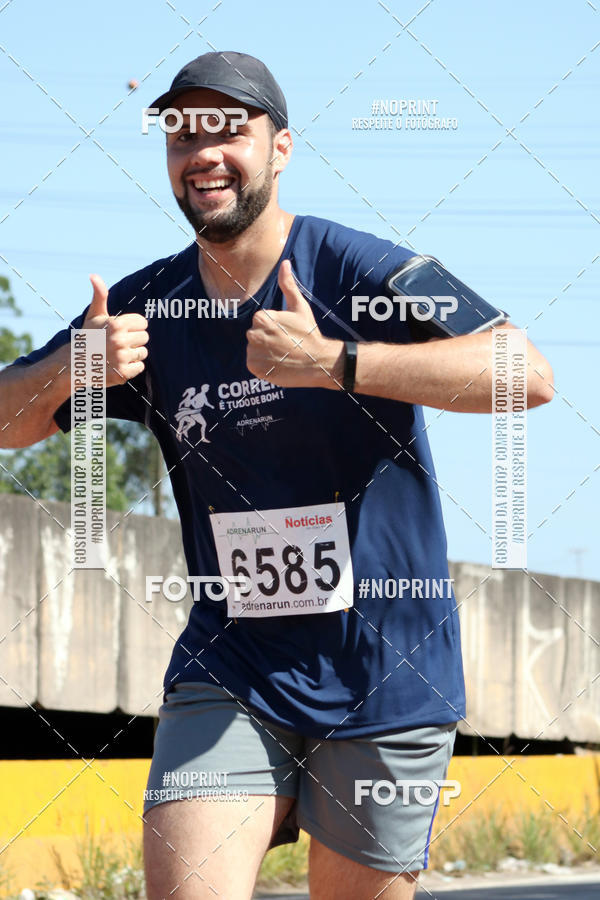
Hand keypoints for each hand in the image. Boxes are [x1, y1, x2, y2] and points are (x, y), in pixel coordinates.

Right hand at [82, 274, 148, 385]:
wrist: (74, 364)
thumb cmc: (88, 337)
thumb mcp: (94, 315)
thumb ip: (100, 295)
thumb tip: (93, 275)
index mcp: (117, 325)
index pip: (143, 323)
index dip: (134, 326)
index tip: (122, 330)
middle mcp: (119, 341)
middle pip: (145, 338)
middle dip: (134, 340)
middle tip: (119, 343)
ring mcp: (121, 358)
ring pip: (143, 353)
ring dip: (133, 354)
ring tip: (118, 354)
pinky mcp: (123, 373)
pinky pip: (140, 367)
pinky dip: (132, 367)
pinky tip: (118, 364)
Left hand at [246, 260, 342, 388]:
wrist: (317, 362)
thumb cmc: (309, 334)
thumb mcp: (299, 307)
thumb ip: (288, 285)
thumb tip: (285, 263)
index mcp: (261, 318)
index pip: (259, 321)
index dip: (274, 326)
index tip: (286, 332)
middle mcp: (254, 335)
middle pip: (255, 335)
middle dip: (268, 339)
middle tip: (286, 344)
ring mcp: (254, 353)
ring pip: (254, 350)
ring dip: (265, 353)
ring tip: (282, 355)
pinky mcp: (255, 369)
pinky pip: (253, 365)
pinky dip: (263, 366)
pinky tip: (277, 364)